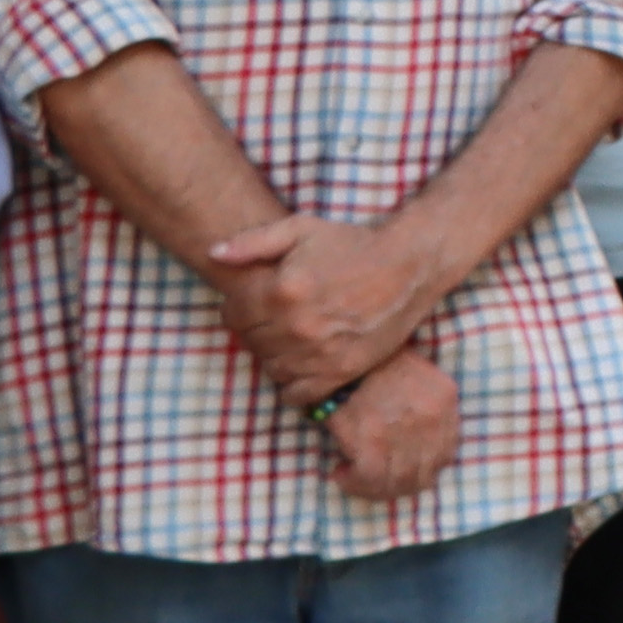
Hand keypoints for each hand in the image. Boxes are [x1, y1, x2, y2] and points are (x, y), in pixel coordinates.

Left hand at [200, 209, 432, 403]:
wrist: (409, 265)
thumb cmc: (353, 243)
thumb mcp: (301, 228)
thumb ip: (253, 242)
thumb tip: (214, 254)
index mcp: (282, 289)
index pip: (232, 315)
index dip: (238, 308)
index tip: (253, 304)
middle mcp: (297, 325)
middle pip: (250, 342)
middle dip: (255, 330)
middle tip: (274, 320)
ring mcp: (319, 352)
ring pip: (271, 368)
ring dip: (273, 356)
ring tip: (290, 339)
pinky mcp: (341, 372)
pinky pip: (298, 394)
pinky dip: (293, 385)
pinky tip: (302, 364)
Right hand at [319, 349, 458, 506]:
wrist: (338, 350)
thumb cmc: (370, 358)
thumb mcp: (416, 372)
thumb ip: (426, 405)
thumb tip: (416, 442)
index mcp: (445, 398)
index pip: (446, 452)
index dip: (424, 468)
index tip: (402, 468)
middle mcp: (432, 419)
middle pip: (425, 474)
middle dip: (399, 484)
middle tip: (377, 481)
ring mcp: (404, 435)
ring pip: (398, 483)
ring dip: (375, 488)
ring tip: (355, 477)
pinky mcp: (372, 446)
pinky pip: (369, 481)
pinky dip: (354, 485)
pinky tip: (341, 473)